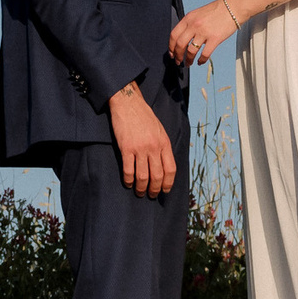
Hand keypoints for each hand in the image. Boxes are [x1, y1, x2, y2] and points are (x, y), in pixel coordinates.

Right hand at [108, 81, 175, 196]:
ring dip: (141, 188)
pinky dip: (128, 180)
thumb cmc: (144, 117)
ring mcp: (140, 148)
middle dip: (154, 189)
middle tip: (151, 195)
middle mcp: (154, 147)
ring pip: (143, 176)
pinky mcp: (126, 148)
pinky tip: (128, 183)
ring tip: (139, 192)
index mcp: (164, 143)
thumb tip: (164, 166)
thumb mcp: (160, 130)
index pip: (171, 169)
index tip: (164, 190)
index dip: (168, 183)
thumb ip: (163, 146)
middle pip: (157, 176)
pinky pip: (128, 170)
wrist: (128, 103)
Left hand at [169, 0, 240, 66]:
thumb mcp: (198, 13)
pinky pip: (205, 54)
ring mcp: (204, 32)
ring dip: (188, 60)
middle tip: (178, 61)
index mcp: (188, 18)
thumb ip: (190, 24)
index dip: (171, 47)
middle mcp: (194, 25)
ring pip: (191, 51)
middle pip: (180, 44)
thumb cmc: (216, 10)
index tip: (172, 53)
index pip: (174, 35)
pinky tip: (200, 62)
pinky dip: (201, 60)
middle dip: (177, 55)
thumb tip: (183, 37)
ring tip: (188, 63)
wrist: (233, 8)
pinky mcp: (215, 39)